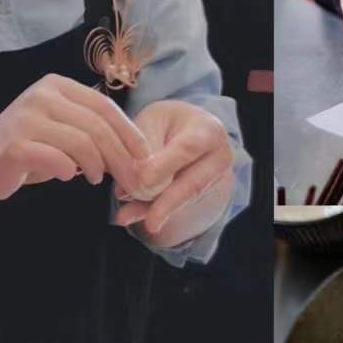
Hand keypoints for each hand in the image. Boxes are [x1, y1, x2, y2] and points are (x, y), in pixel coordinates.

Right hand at [0, 74, 149, 199]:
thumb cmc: (25, 147)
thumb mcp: (59, 127)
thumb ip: (89, 128)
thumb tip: (135, 150)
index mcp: (55, 85)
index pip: (103, 106)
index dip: (128, 132)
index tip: (144, 155)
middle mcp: (41, 95)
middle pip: (97, 126)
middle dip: (121, 155)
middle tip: (132, 178)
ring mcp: (26, 118)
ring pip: (81, 143)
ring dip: (98, 166)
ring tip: (98, 179)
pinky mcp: (15, 144)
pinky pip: (56, 160)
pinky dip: (69, 171)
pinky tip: (70, 176)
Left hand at [112, 100, 234, 249]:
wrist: (183, 128)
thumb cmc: (165, 121)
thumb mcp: (152, 121)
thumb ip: (145, 147)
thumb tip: (136, 181)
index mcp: (209, 130)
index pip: (187, 149)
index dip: (165, 166)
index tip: (144, 179)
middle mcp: (218, 158)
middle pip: (192, 183)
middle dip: (166, 202)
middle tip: (148, 221)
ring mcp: (213, 180)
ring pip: (181, 200)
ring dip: (152, 210)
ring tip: (124, 217)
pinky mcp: (199, 197)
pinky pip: (173, 207)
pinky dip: (149, 212)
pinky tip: (128, 217)